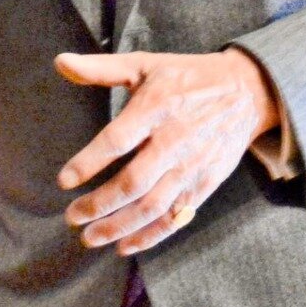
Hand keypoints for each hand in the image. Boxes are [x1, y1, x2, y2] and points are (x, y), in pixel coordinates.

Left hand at [55, 47, 277, 254]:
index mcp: (156, 107)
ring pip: (153, 206)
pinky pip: (176, 216)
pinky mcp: (206, 183)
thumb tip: (60, 62)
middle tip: (72, 217)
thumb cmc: (186, 76)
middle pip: (133, 182)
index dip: (89, 162)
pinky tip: (126, 245)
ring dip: (120, 226)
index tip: (64, 181)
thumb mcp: (144, 64)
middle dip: (100, 204)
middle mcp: (174, 140)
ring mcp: (192, 166)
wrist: (245, 92)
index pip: (117, 140)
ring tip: (90, 237)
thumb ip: (101, 68)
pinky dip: (151, 234)